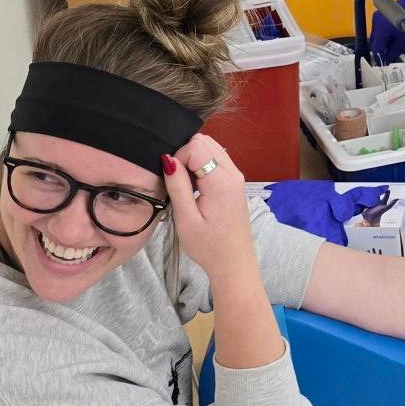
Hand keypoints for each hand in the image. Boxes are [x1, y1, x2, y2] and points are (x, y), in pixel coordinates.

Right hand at [163, 134, 260, 289]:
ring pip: (211, 148)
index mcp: (222, 181)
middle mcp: (233, 173)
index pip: (195, 146)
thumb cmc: (209, 247)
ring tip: (190, 189)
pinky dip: (203, 167)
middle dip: (186, 156)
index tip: (175, 183)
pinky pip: (216, 160)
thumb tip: (167, 159)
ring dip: (195, 161)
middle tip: (181, 184)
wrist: (233, 263)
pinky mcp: (235, 182)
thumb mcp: (186, 219)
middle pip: (204, 141)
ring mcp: (237, 177)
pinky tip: (198, 190)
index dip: (179, 159)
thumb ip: (177, 185)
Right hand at [367, 0, 404, 64]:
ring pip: (378, 37)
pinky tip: (396, 38)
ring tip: (398, 47)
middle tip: (392, 56)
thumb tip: (388, 60)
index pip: (376, 50)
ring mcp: (377, 18)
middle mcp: (376, 23)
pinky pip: (380, 30)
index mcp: (380, 30)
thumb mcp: (403, 43)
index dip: (380, 59)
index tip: (384, 64)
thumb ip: (393, 53)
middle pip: (375, 43)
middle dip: (383, 51)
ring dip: (385, 44)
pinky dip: (386, 36)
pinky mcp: (380, 16)